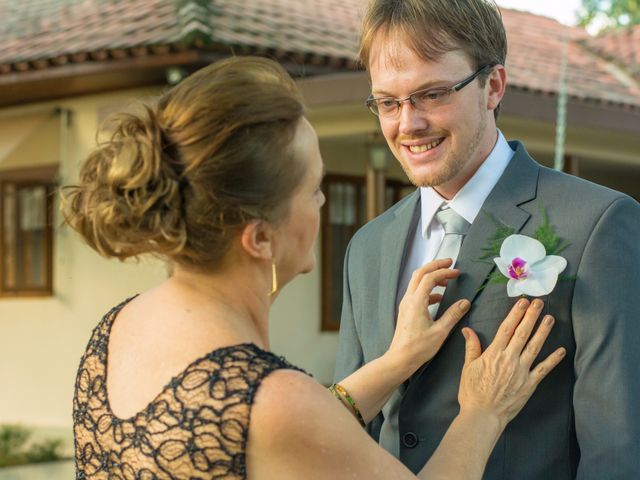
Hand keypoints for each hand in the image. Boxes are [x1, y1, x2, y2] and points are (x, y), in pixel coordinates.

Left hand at [386, 258, 470, 375]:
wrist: (400, 358)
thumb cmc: (418, 348)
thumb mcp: (440, 332)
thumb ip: (453, 315)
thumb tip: (465, 302)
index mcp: (416, 302)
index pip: (429, 278)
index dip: (444, 271)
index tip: (456, 271)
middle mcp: (408, 299)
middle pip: (420, 274)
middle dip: (435, 266)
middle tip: (449, 263)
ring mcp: (406, 304)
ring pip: (417, 282)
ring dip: (431, 277)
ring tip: (447, 280)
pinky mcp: (406, 310)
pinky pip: (417, 293)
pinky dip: (428, 289)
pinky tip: (439, 297)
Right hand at [458, 298, 565, 429]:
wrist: (483, 415)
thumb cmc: (472, 392)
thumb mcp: (468, 367)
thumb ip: (471, 347)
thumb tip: (467, 329)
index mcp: (493, 353)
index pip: (507, 328)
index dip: (515, 314)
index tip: (522, 302)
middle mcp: (509, 359)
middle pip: (522, 333)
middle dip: (531, 316)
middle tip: (539, 303)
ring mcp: (521, 371)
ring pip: (534, 347)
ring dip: (543, 332)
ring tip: (550, 319)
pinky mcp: (530, 384)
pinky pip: (543, 369)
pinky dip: (553, 359)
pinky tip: (561, 350)